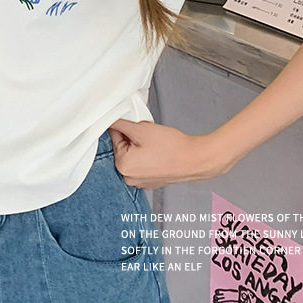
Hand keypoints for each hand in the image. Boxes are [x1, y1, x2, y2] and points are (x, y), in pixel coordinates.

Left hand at [108, 118, 228, 187]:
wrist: (194, 159)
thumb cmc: (171, 147)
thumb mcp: (141, 129)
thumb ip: (121, 124)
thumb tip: (109, 121)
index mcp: (122, 166)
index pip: (115, 137)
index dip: (128, 127)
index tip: (139, 126)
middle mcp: (128, 178)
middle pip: (124, 147)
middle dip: (134, 138)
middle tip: (149, 135)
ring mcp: (140, 182)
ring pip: (134, 155)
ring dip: (141, 146)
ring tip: (156, 144)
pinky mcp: (151, 181)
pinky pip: (143, 164)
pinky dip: (148, 156)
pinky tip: (159, 152)